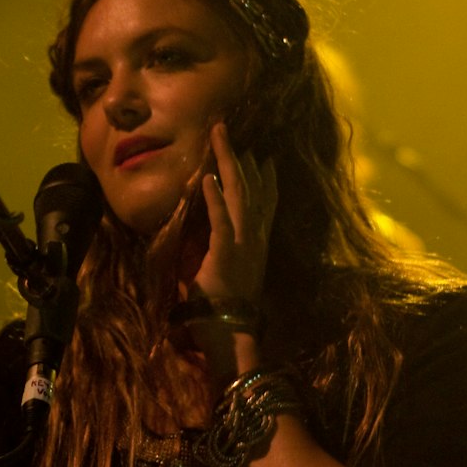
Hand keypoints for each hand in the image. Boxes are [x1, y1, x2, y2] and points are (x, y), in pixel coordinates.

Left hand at [190, 122, 277, 306]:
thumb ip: (218, 257)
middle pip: (250, 189)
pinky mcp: (225, 254)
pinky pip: (220, 221)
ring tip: (218, 137)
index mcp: (256, 244)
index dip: (265, 179)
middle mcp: (254, 239)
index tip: (264, 157)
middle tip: (226, 129)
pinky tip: (207, 178)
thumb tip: (201, 249)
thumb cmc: (222, 311)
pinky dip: (215, 199)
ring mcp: (242, 244)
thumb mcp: (224, 276)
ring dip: (227, 164)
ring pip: (238, 195)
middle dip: (238, 157)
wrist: (230, 337)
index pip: (265, 204)